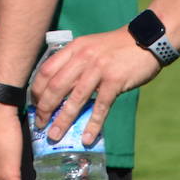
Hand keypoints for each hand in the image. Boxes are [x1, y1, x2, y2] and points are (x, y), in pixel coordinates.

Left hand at [29, 28, 159, 146]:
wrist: (146, 40)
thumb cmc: (115, 48)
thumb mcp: (89, 47)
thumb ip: (74, 63)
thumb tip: (58, 90)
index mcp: (73, 48)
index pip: (46, 70)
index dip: (37, 90)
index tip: (34, 105)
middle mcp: (83, 57)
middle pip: (56, 86)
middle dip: (45, 108)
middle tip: (39, 124)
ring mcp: (99, 69)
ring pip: (75, 99)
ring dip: (63, 120)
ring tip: (55, 135)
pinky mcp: (115, 81)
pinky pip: (100, 106)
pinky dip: (92, 124)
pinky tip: (87, 138)